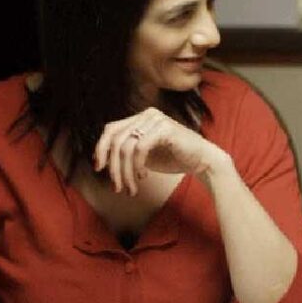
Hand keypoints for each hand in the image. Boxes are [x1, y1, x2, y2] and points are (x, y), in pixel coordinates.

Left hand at [93, 107, 228, 195]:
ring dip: (126, 172)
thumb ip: (127, 152)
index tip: (99, 168)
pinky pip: (140, 148)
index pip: (110, 129)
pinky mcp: (165, 128)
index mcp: (140, 118)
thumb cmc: (174, 158)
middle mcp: (147, 115)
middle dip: (114, 167)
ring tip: (131, 187)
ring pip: (126, 147)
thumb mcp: (144, 155)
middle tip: (117, 186)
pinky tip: (144, 176)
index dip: (101, 149)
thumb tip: (103, 160)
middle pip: (115, 139)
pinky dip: (138, 166)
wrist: (202, 160)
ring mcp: (156, 119)